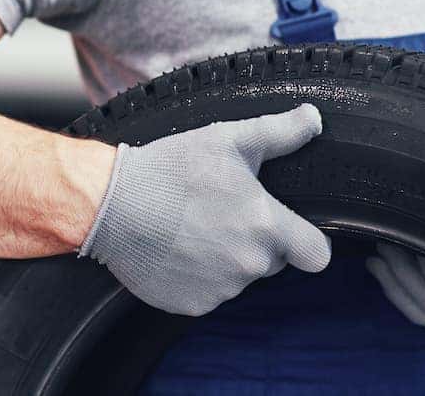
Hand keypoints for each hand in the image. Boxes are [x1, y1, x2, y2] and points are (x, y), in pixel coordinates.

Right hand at [79, 104, 330, 315]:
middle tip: (221, 215)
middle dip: (256, 243)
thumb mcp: (226, 139)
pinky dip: (195, 278)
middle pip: (272, 262)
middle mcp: (247, 264)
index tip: (292, 231)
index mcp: (265, 225)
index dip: (307, 241)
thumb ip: (278, 132)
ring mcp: (219, 289)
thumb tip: (313, 118)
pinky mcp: (191, 305)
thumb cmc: (167, 169)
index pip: (315, 253)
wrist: (109, 205)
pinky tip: (176, 250)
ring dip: (224, 260)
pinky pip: (207, 294)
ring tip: (191, 229)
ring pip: (238, 278)